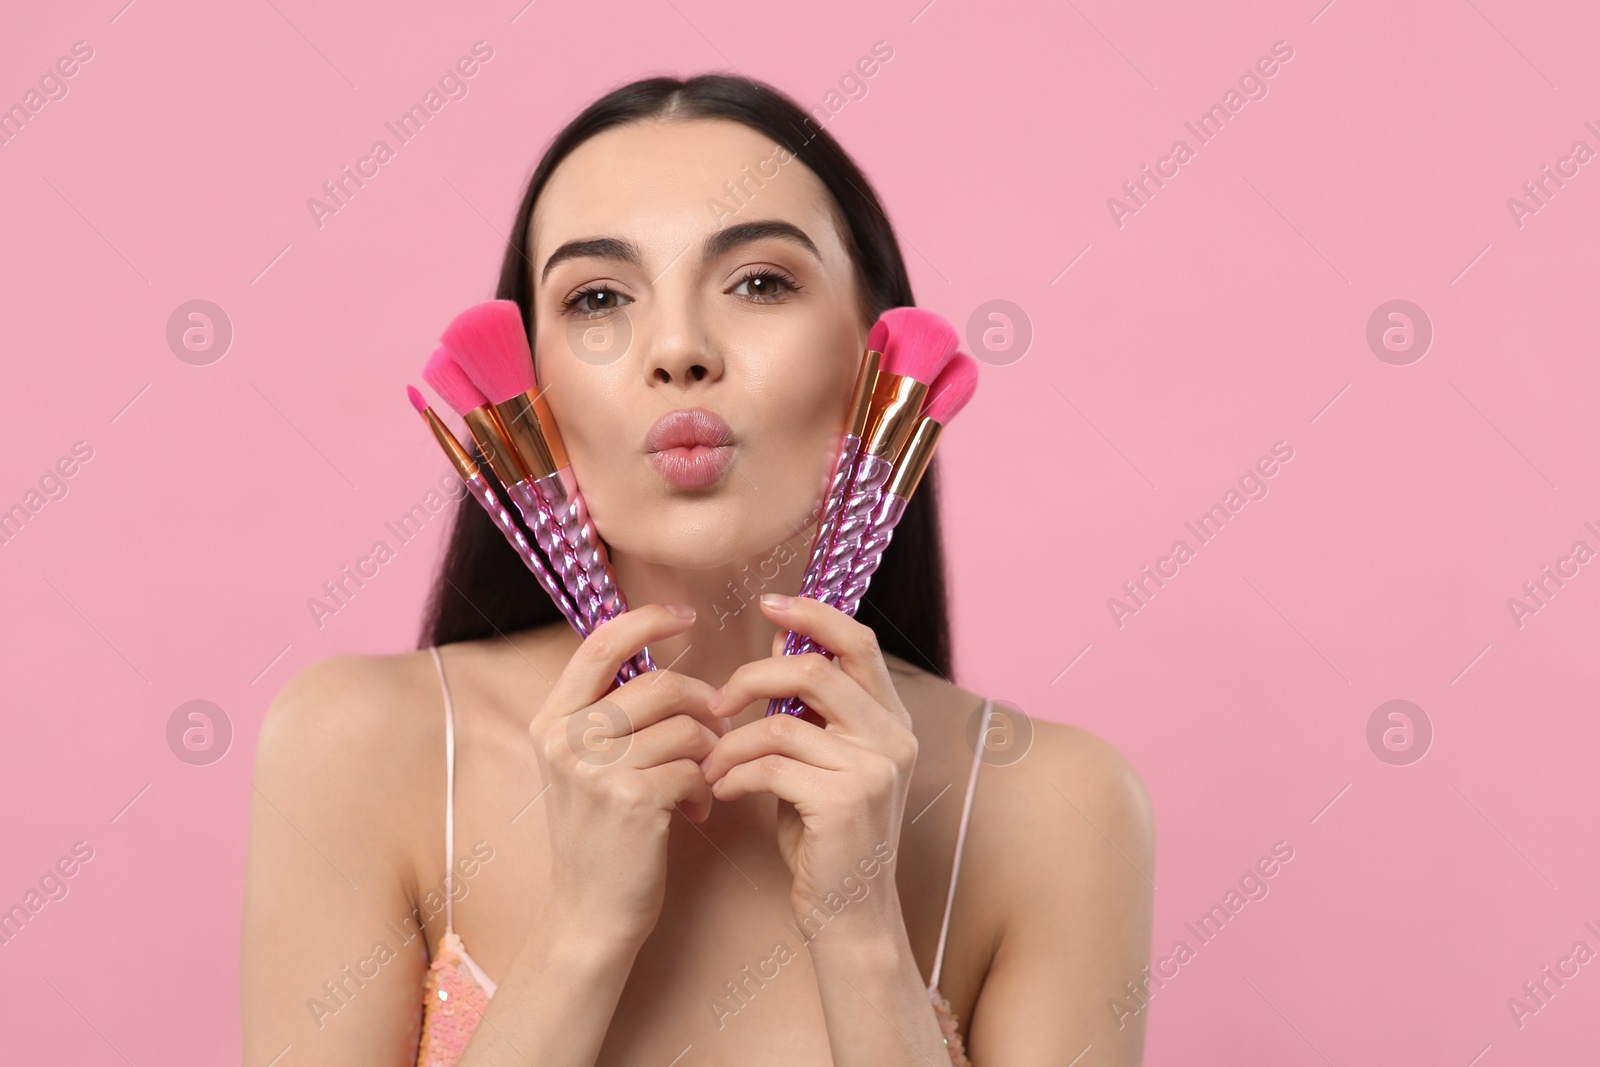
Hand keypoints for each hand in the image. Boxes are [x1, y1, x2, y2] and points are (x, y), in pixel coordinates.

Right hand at [528, 604, 725, 945]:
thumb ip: (610, 712)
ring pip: (684, 726)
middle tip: (717, 729)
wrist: (589, 911)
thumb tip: (670, 664)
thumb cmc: (599, 832)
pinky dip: (706, 786)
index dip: (647, 620)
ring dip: (709, 749)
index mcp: (551, 719)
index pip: (600, 643)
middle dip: (702, 703)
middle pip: (658, 685)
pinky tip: (698, 808)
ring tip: (706, 774)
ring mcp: (594, 770)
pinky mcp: (630, 801)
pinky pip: (692, 767)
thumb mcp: (583, 764)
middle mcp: (565, 739)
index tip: (688, 616)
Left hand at [699, 594, 918, 927]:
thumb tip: (780, 645)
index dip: (813, 614)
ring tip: (710, 765)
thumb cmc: (826, 837)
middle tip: (714, 703)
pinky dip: (735, 775)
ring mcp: (874, 770)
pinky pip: (771, 766)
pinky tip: (722, 792)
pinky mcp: (845, 802)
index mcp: (892, 719)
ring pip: (781, 724)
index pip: (858, 641)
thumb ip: (812, 710)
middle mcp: (893, 738)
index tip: (768, 602)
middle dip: (751, 679)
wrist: (849, 915)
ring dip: (731, 743)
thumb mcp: (822, 762)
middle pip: (815, 672)